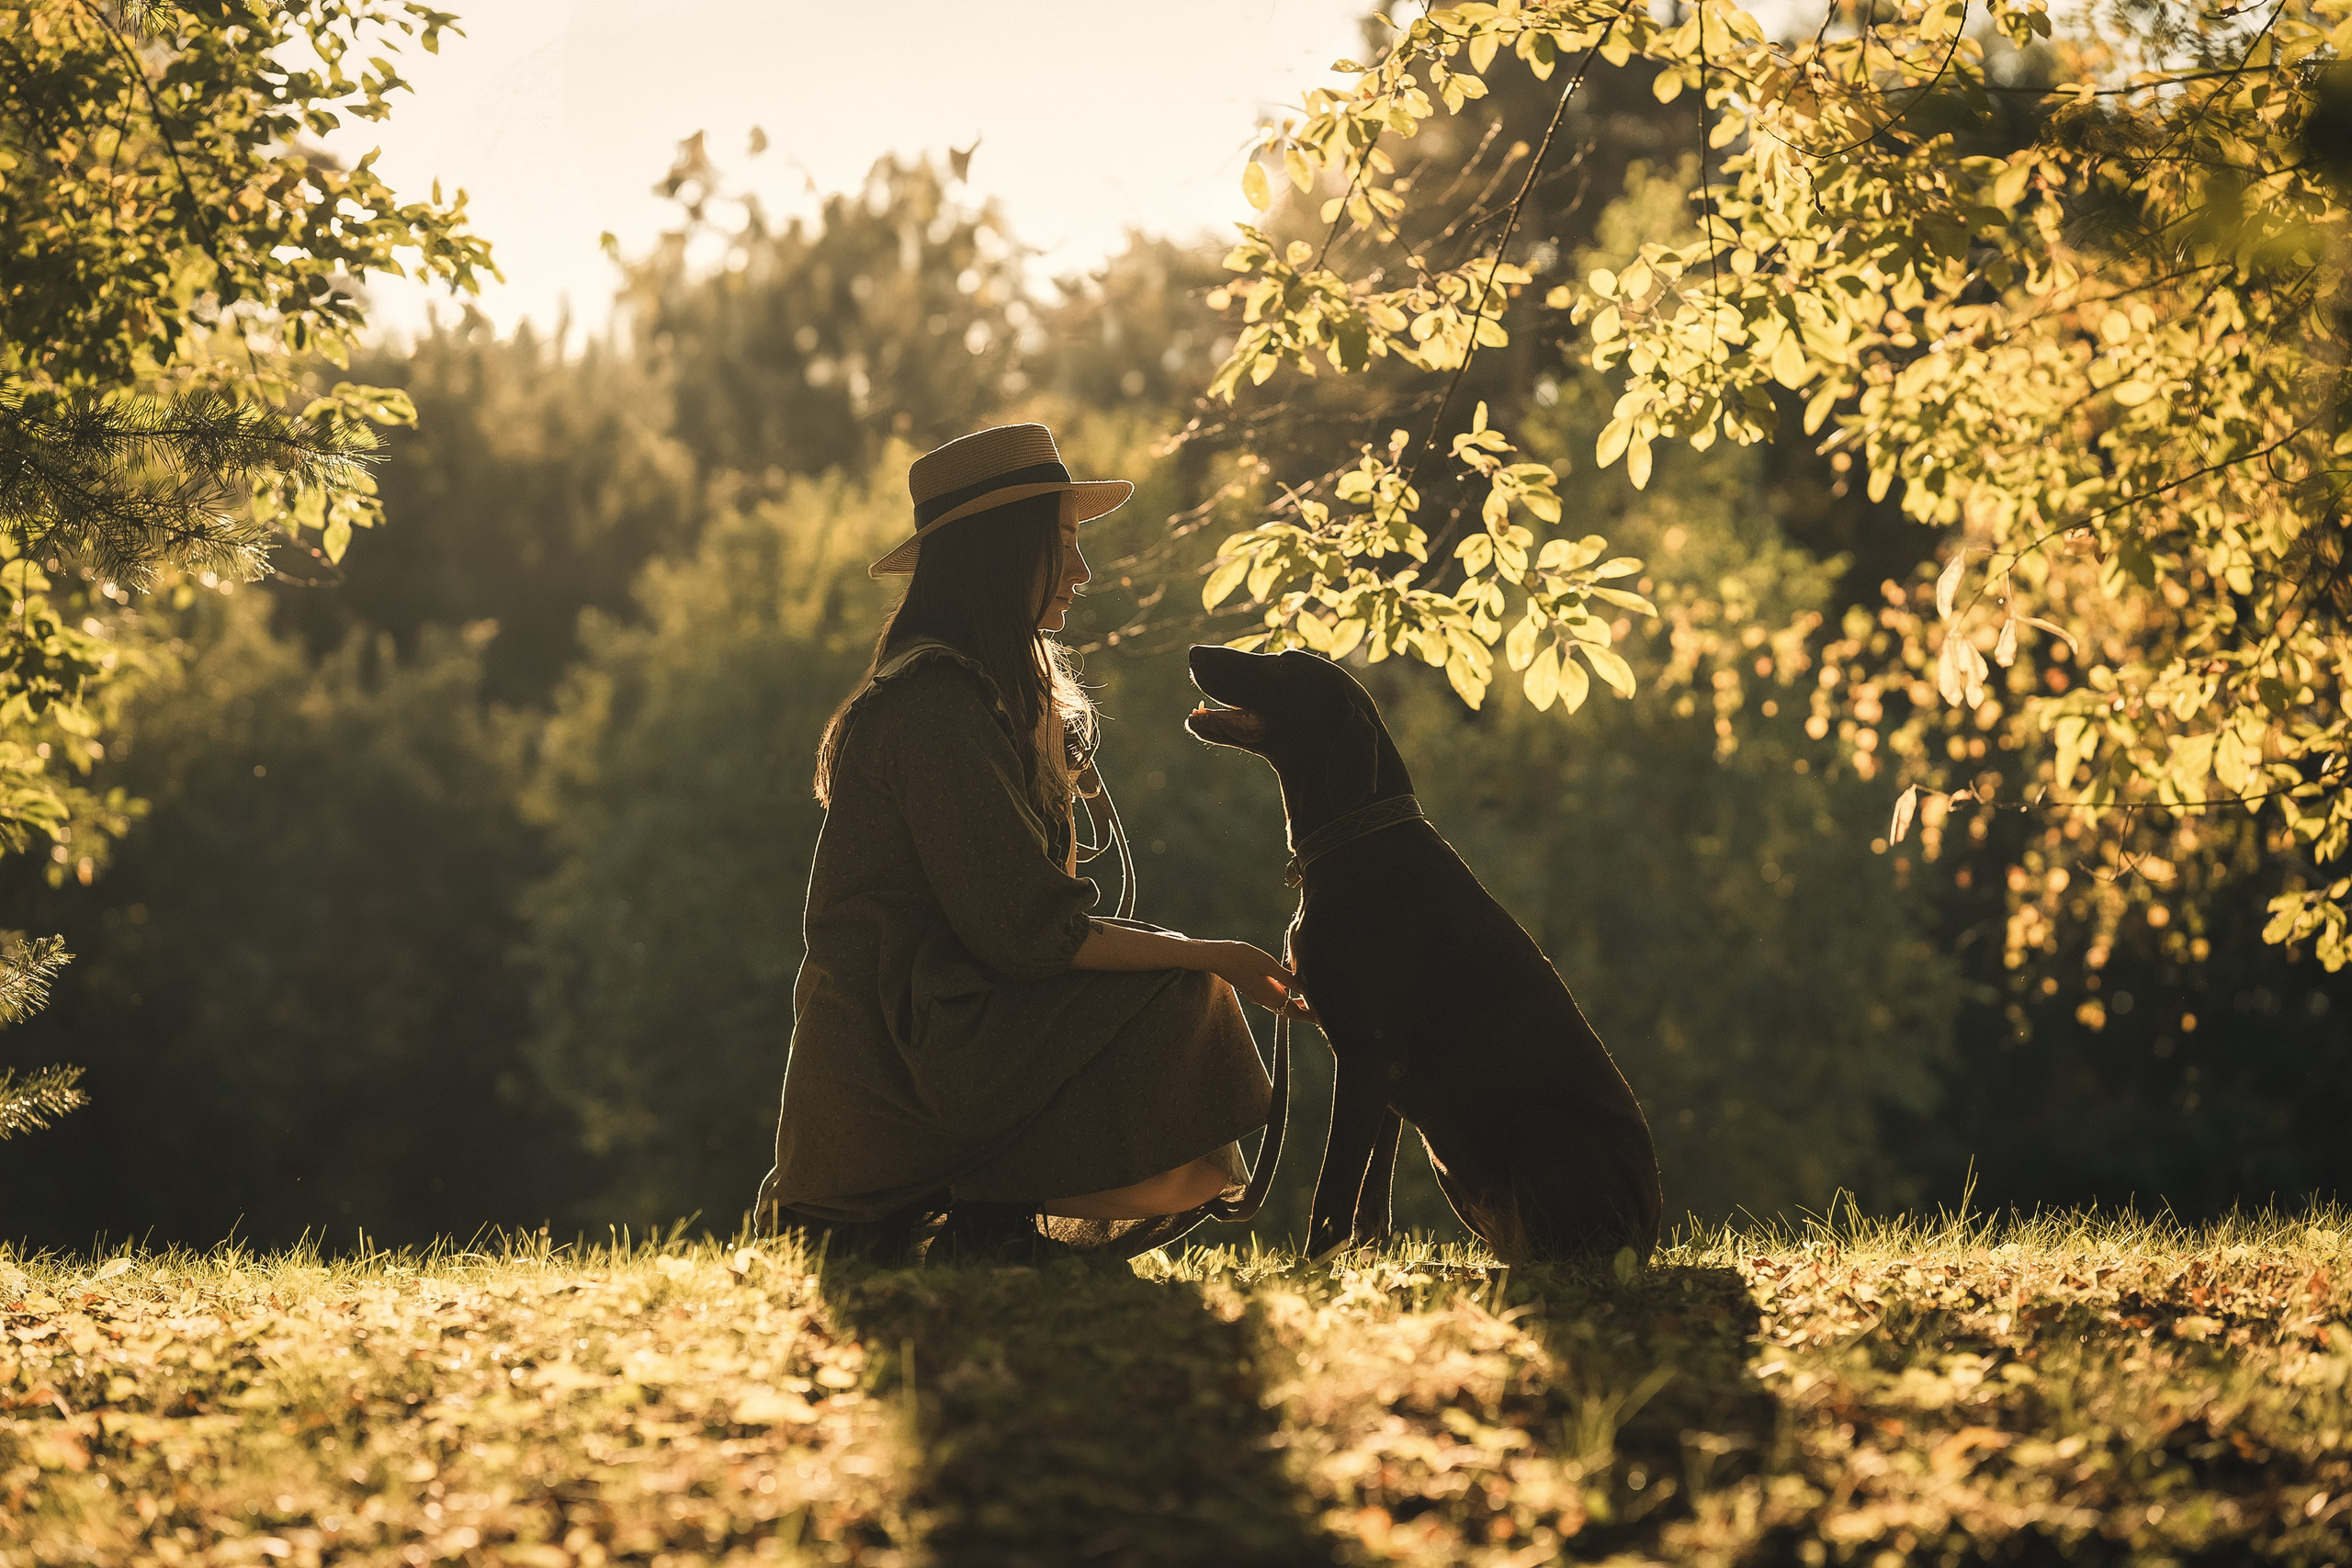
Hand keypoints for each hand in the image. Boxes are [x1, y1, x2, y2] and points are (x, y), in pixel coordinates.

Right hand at [1199, 940, 1317, 1021]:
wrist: (1216, 957)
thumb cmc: (1242, 957)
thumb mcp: (1268, 965)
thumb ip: (1287, 977)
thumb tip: (1306, 989)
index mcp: (1271, 995)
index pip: (1296, 1012)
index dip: (1311, 1016)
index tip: (1324, 1018)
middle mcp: (1265, 1000)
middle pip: (1290, 1011)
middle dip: (1305, 1012)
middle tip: (1322, 1011)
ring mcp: (1257, 996)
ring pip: (1281, 1005)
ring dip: (1296, 1005)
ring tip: (1310, 1000)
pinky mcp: (1252, 990)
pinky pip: (1273, 998)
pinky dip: (1286, 997)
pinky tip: (1290, 988)